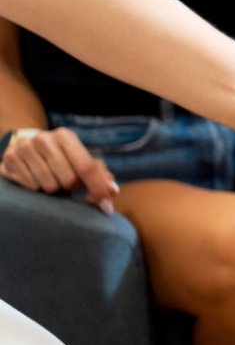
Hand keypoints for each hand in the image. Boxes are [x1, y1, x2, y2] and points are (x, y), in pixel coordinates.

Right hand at [0, 128, 118, 212]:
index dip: (98, 188)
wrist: (26, 149)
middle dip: (71, 187)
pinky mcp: (11, 159)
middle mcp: (44, 139)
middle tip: (67, 182)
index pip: (86, 166)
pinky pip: (31, 187)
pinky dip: (37, 188)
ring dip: (54, 189)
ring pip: (49, 186)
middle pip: (68, 179)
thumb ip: (100, 176)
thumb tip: (113, 191)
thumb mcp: (80, 162)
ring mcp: (25, 148)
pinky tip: (37, 179)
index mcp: (66, 137)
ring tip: (52, 179)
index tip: (106, 206)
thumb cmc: (61, 159)